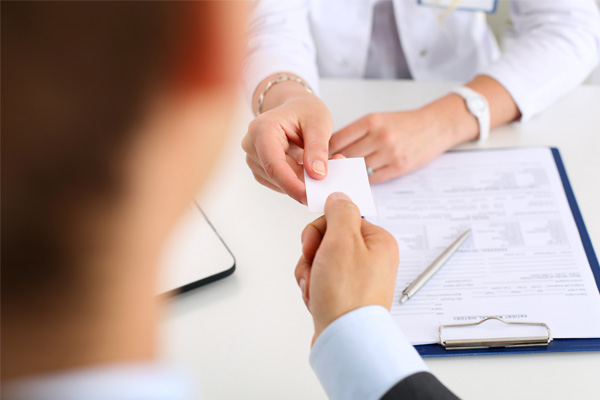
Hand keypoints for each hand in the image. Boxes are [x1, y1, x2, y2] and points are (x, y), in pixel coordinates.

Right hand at [242, 89, 332, 203]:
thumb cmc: (305, 110)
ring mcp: (254, 158)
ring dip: (303, 181)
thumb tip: (317, 175)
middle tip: (331, 181)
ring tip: (324, 167)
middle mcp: (251, 144)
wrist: (295, 107)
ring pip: (278, 182)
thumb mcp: (318, 123)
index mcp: (262, 129)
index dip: (291, 184)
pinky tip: (310, 170)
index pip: (274, 165)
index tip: (310, 197)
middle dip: (304, 182)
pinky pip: (280, 182)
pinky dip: (298, 181)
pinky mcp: (260, 168)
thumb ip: (318, 148)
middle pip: (276, 175)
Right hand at [294, 192, 398, 342]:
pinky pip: (322, 280)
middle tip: (316, 269)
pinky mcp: (346, 295)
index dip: (321, 230)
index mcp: (378, 241)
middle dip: (313, 255)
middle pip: (328, 239)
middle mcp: (372, 259)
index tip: (315, 244)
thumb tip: (338, 196)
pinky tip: (317, 299)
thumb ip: (339, 211)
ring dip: (310, 273)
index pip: (340, 218)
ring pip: (320, 260)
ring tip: (316, 289)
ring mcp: (359, 278)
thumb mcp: (342, 240)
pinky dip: (313, 288)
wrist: (345, 340)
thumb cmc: (347, 294)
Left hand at [329, 103, 477, 183]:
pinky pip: (373, 178)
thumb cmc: (405, 124)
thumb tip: (331, 150)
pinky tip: (356, 182)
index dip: (324, 152)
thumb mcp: (379, 120)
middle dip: (332, 166)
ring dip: (346, 176)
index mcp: (371, 121)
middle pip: (345, 156)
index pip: (337, 139)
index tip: (316, 159)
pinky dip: (362, 181)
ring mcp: (389, 153)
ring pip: (358, 169)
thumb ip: (357, 133)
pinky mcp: (399, 167)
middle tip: (321, 175)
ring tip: (336, 181)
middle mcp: (379, 136)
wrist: (436, 126)